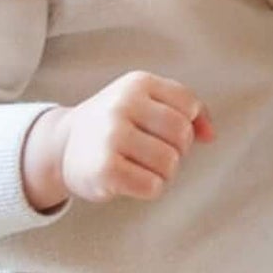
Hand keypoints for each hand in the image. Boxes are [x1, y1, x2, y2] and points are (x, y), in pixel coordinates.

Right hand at [21, 72, 214, 211]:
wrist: (62, 145)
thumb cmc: (117, 123)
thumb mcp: (148, 102)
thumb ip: (188, 110)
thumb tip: (211, 135)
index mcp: (138, 83)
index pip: (189, 105)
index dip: (188, 125)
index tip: (168, 132)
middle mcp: (123, 105)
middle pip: (182, 135)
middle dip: (177, 150)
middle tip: (154, 153)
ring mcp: (111, 136)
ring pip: (170, 163)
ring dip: (164, 172)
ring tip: (142, 166)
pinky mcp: (104, 169)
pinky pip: (152, 185)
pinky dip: (150, 188)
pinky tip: (131, 180)